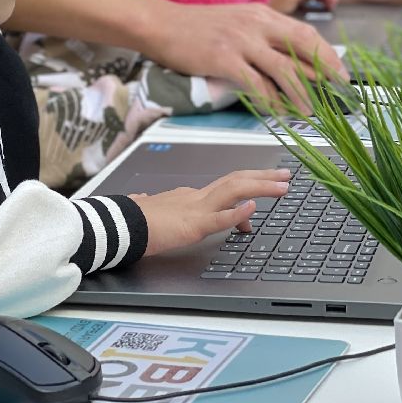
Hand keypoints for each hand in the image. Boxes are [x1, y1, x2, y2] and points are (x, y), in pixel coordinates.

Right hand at [132, 169, 292, 256]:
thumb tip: (142, 198)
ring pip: (234, 191)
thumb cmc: (129, 220)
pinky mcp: (190, 226)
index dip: (247, 188)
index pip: (224, 188)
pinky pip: (218, 218)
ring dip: (261, 188)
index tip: (261, 197)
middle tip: (286, 176)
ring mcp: (195, 209)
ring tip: (282, 186)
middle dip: (263, 178)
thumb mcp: (147, 210)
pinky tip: (252, 209)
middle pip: (236, 181)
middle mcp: (196, 198)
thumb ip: (151, 205)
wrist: (115, 225)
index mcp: (189, 197)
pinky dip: (236, 213)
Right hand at [139, 0, 342, 105]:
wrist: (161, 24)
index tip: (341, 73)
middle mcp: (257, 24)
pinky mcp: (223, 58)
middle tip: (340, 91)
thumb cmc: (197, 27)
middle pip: (303, 46)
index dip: (328, 55)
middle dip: (327, 71)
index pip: (306, 33)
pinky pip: (256, 83)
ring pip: (284, 68)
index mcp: (263, 14)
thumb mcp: (237, 22)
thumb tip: (289, 59)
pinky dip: (271, 101)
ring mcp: (241, 40)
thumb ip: (263, 36)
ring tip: (311, 110)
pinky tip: (279, 113)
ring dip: (302, 93)